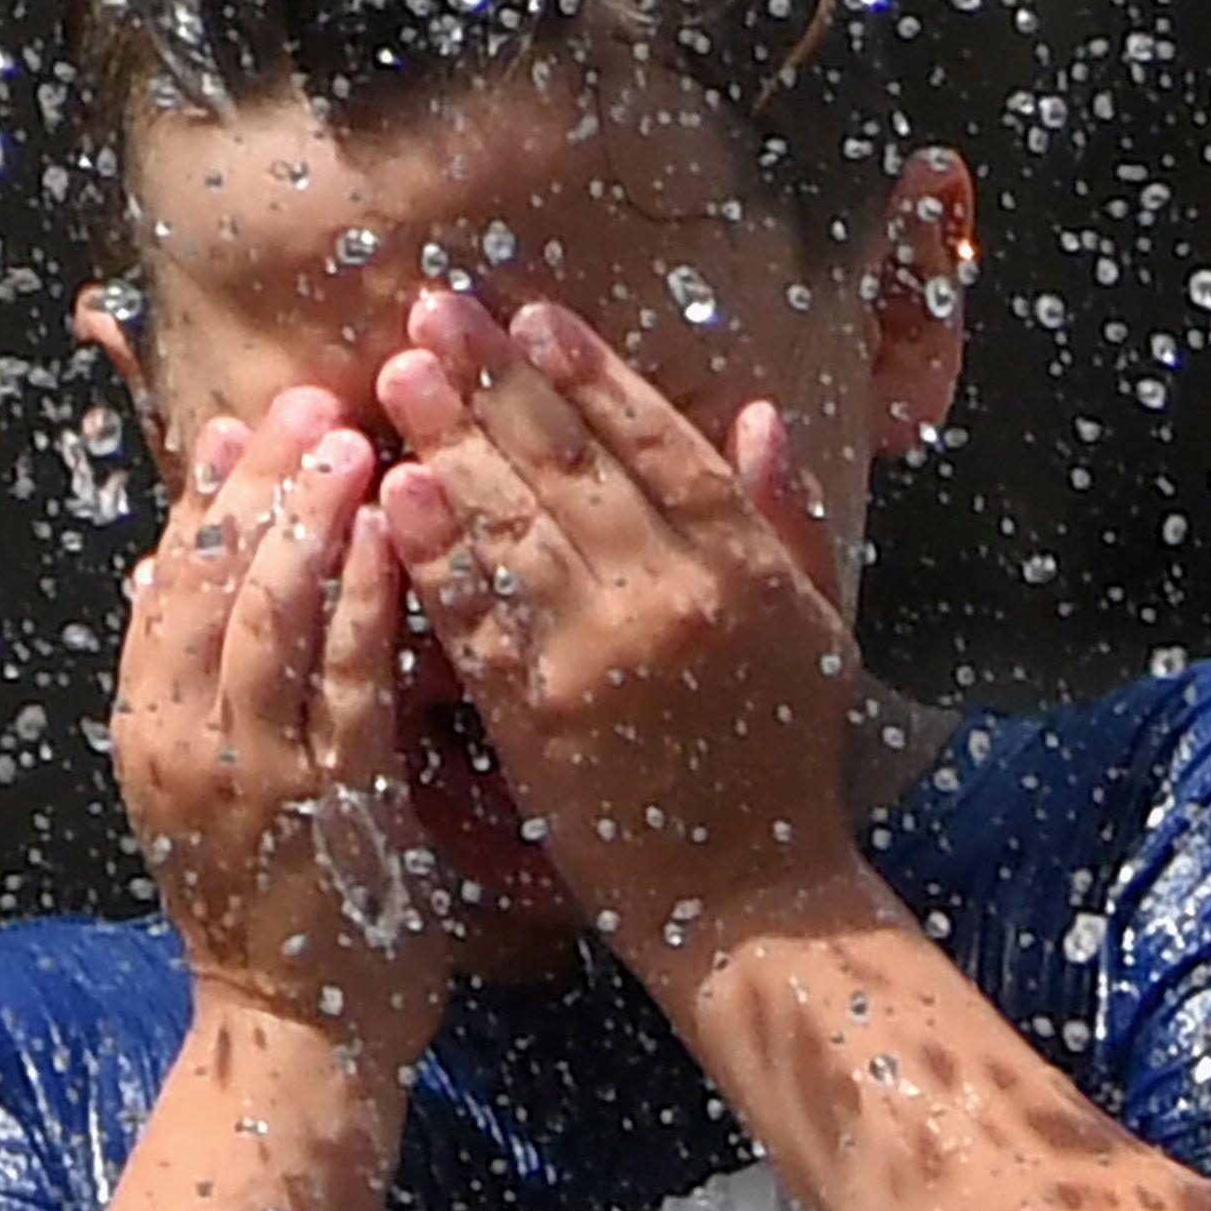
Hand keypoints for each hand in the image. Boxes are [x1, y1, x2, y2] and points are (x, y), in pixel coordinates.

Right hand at [114, 386, 452, 1054]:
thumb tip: (166, 565)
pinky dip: (369, 598)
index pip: (162, 585)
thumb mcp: (202, 787)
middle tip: (308, 401)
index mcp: (146, 731)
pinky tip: (398, 536)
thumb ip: (191, 682)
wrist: (292, 1035)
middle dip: (258, 481)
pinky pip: (348, 679)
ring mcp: (253, 772)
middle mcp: (182, 743)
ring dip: (308, 517)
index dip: (205, 498)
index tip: (242, 423)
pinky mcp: (331, 801)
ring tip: (350, 440)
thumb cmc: (270, 908)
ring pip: (266, 613)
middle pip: (204, 577)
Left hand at [370, 290, 861, 952]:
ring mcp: (603, 656)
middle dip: (496, 380)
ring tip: (398, 375)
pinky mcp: (541, 720)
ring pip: (517, 527)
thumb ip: (789, 517)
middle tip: (432, 312)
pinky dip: (435, 553)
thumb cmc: (785, 762)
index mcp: (747, 565)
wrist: (750, 898)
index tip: (533, 315)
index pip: (660, 442)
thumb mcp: (816, 627)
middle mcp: (677, 595)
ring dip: (450, 442)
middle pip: (573, 466)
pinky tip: (394, 495)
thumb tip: (761, 415)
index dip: (592, 373)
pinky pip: (479, 619)